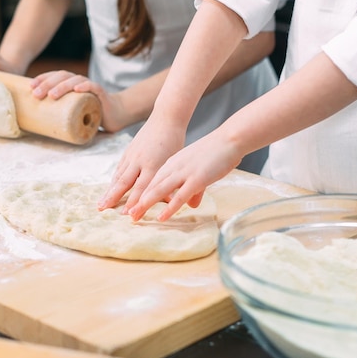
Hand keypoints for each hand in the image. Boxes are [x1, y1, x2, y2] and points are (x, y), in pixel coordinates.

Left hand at [31, 70, 136, 132]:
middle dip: (47, 83)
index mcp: (71, 85)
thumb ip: (61, 115)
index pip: (55, 76)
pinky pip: (92, 86)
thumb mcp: (73, 112)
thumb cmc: (92, 114)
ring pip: (75, 80)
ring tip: (52, 94)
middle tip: (36, 94)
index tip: (30, 87)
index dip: (43, 79)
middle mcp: (80, 83)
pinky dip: (84, 86)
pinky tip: (77, 89)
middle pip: (62, 77)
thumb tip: (38, 125)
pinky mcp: (101, 93)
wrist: (116, 115)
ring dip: (62, 86)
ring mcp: (90, 86)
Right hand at [98, 117, 186, 213]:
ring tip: (100, 204)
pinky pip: (119, 169)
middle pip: (124, 183)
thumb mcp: (174, 162)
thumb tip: (169, 201)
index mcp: (153, 164)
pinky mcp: (128, 151)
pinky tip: (109, 189)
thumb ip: (169, 180)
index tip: (128, 215)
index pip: (143, 187)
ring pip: (118, 176)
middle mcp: (139, 160)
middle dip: (114, 198)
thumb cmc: (175, 142)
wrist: (165, 119)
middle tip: (103, 210)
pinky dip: (113, 181)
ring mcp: (132, 155)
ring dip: (109, 191)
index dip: (135, 202)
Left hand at [124, 131, 242, 221]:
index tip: (131, 203)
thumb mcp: (200, 170)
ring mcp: (184, 172)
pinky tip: (161, 217)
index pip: (152, 179)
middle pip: (151, 186)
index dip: (141, 192)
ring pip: (160, 190)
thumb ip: (194, 188)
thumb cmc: (217, 152)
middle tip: (127, 214)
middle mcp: (174, 167)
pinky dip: (169, 208)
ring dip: (146, 204)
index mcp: (173, 163)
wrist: (230, 139)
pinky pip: (179, 196)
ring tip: (135, 217)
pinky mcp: (196, 179)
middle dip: (137, 201)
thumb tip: (192, 204)